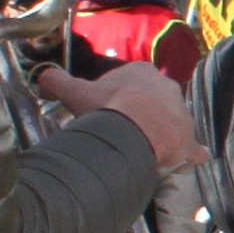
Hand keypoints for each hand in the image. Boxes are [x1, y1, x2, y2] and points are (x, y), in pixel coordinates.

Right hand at [39, 61, 196, 173]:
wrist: (135, 129)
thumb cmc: (107, 107)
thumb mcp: (76, 92)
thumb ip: (57, 82)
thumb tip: (41, 76)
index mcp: (143, 72)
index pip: (129, 80)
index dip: (116, 94)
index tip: (105, 108)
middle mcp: (168, 88)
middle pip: (151, 101)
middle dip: (140, 112)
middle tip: (123, 129)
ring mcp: (182, 113)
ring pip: (170, 122)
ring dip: (162, 132)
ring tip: (145, 147)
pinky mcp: (189, 138)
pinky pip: (192, 146)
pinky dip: (192, 153)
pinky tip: (191, 159)